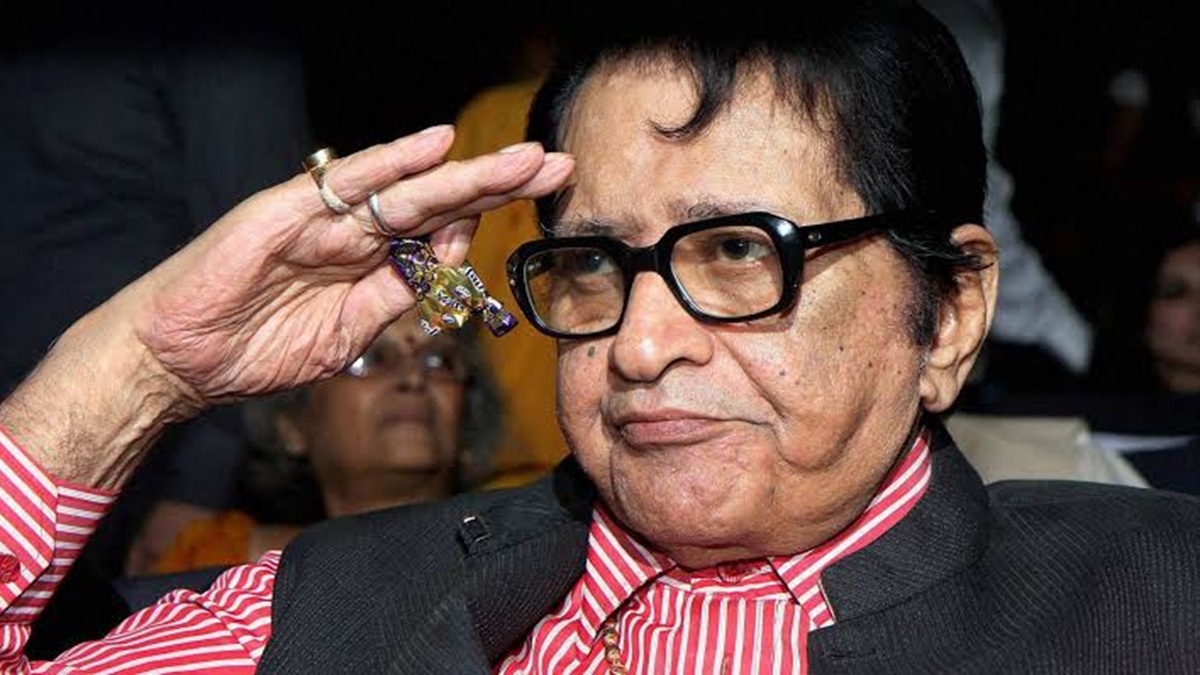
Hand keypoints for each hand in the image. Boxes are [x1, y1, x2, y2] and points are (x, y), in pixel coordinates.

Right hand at [132, 126, 571, 407]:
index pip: (442, 230)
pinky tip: (435, 147)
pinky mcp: (286, 212)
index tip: (541, 205)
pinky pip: (346, 184)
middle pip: (438, 201)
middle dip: (499, 185)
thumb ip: (398, 295)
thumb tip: (451, 262)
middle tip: (556, 167)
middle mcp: (353, 231)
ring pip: (406, 189)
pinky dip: (390, 163)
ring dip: (466, 175)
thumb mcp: (349, 334)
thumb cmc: (257, 349)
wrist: (182, 363)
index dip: (490, 215)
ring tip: (522, 161)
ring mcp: (322, 218)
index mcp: (369, 260)